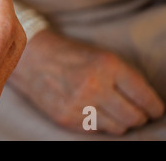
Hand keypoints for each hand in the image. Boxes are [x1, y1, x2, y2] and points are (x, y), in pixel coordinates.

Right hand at [8, 30, 164, 134]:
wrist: (30, 57)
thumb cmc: (70, 55)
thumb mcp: (100, 56)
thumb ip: (124, 78)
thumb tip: (147, 104)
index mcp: (107, 65)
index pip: (145, 97)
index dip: (154, 107)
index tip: (154, 110)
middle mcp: (94, 85)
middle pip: (134, 117)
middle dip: (138, 117)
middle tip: (134, 112)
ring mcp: (78, 104)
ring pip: (117, 128)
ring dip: (118, 121)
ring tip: (109, 110)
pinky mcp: (65, 117)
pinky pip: (94, 130)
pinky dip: (97, 123)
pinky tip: (89, 109)